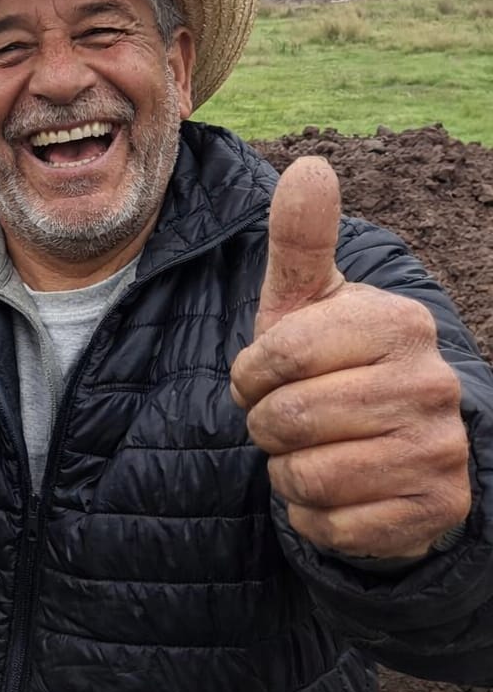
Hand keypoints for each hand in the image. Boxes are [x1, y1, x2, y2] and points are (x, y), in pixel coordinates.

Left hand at [230, 157, 469, 559]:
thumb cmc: (328, 363)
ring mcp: (441, 452)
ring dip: (286, 470)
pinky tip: (333, 491)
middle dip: (265, 425)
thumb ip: (301, 239)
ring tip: (308, 451)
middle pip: (287, 421)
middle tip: (285, 419)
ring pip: (306, 476)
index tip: (263, 375)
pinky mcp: (435, 512)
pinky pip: (329, 526)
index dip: (250, 374)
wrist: (386, 450)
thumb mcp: (307, 302)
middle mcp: (433, 385)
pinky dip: (310, 515)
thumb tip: (310, 166)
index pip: (277, 356)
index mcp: (399, 323)